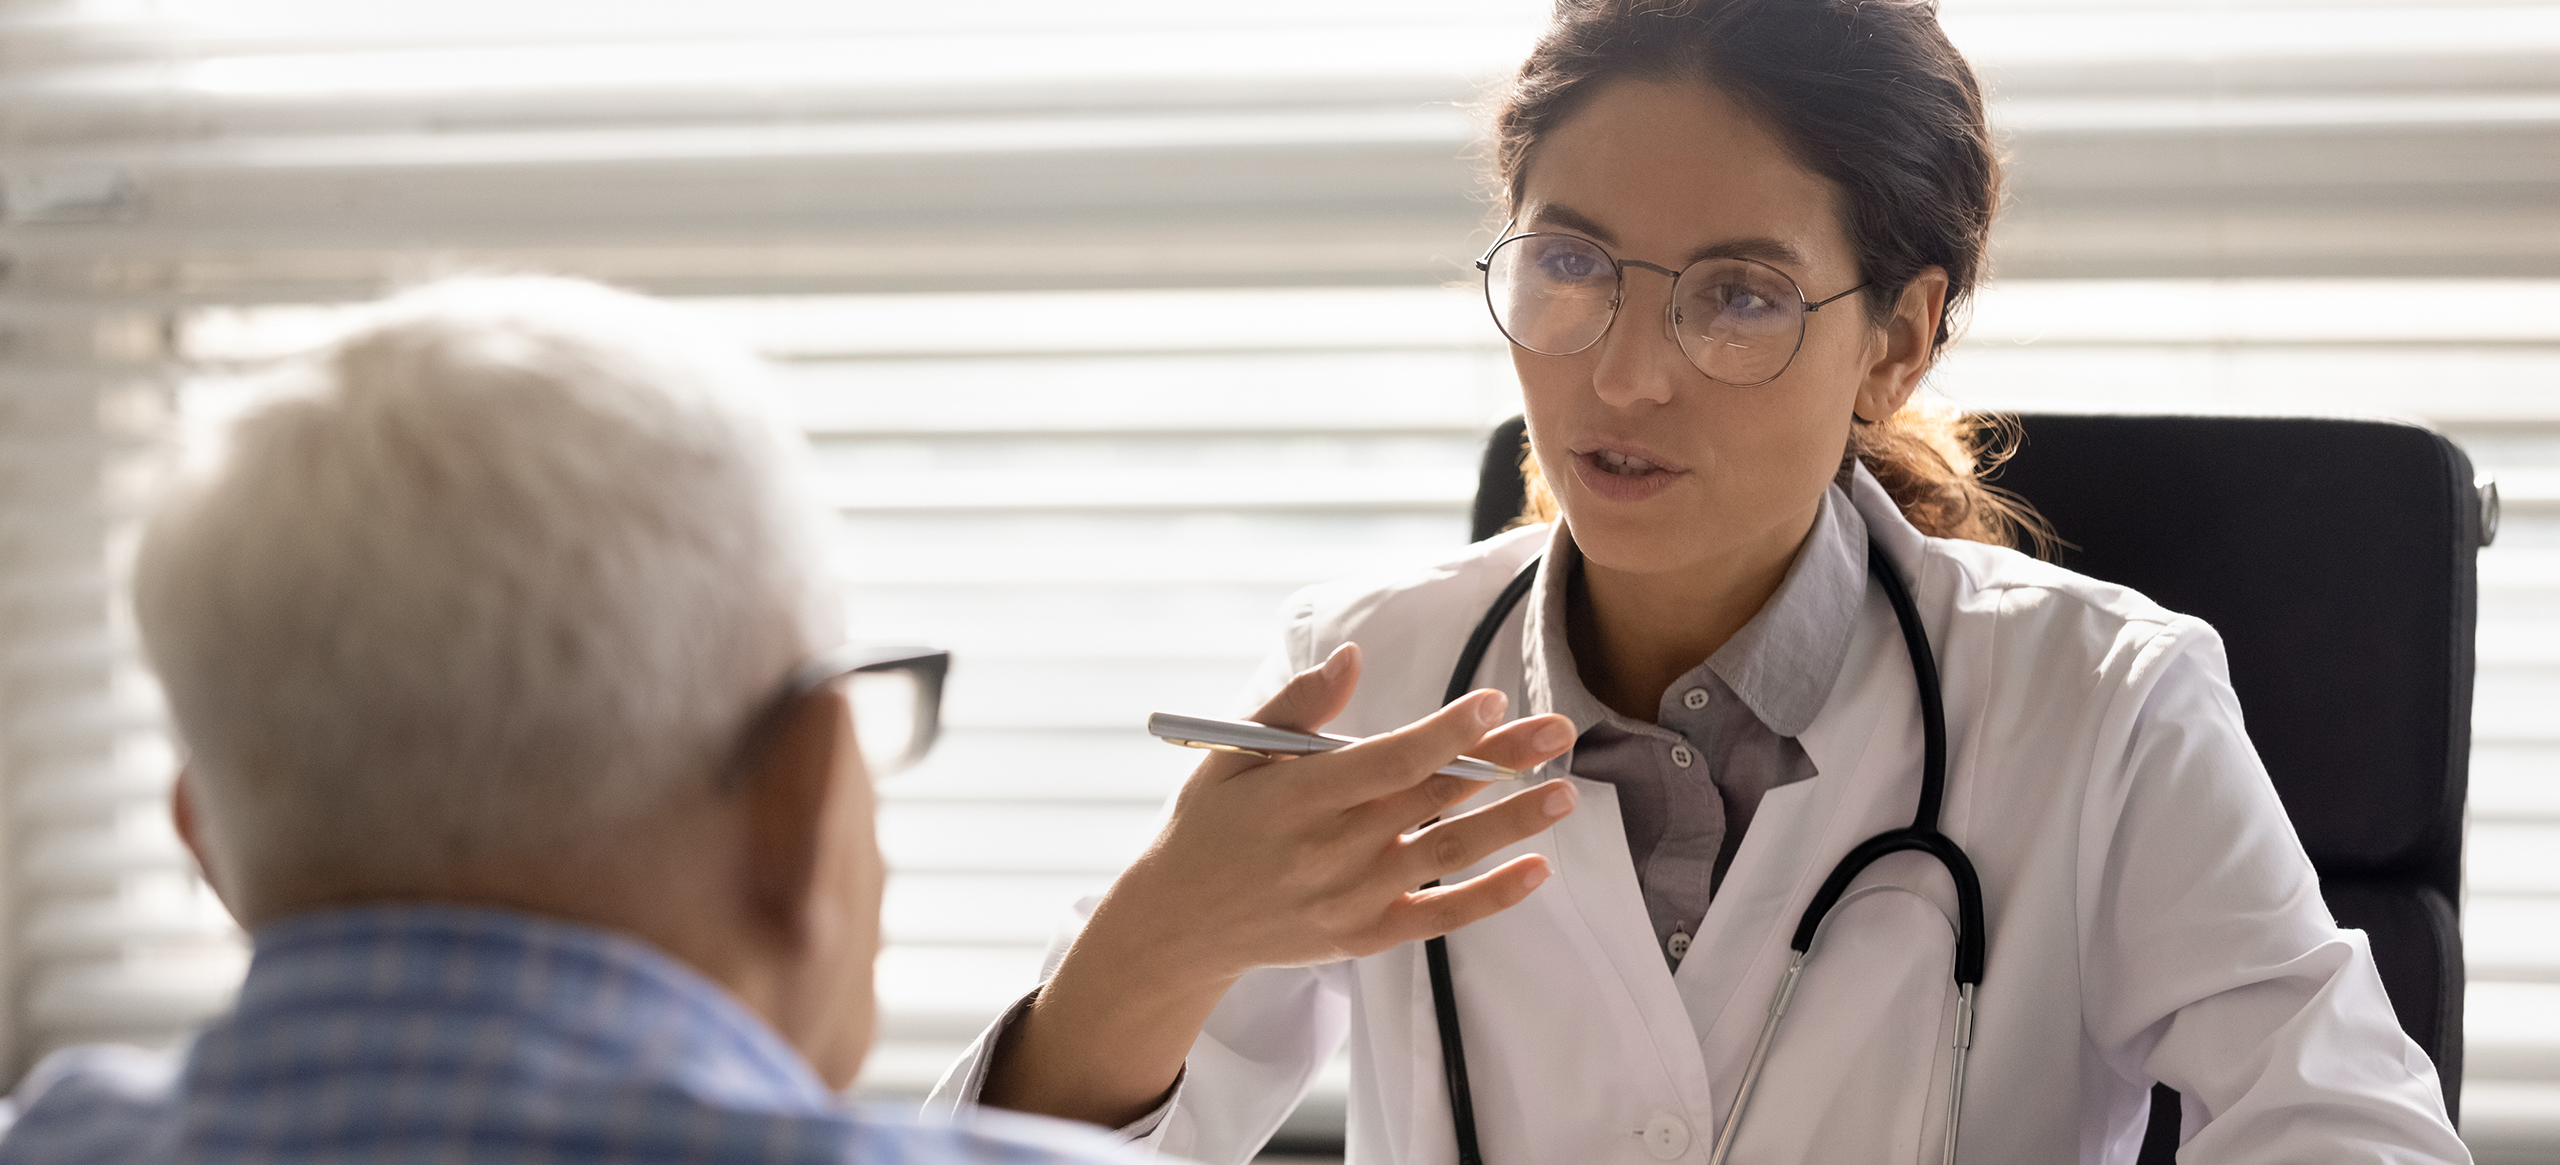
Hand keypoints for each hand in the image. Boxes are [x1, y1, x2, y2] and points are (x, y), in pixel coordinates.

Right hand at [982, 641, 1576, 1124]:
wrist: (1181, 922)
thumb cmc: (1211, 822)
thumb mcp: (1232, 754)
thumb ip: (1295, 706)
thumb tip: (1352, 658)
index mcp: (1297, 796)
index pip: (1388, 761)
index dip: (1446, 733)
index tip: (1493, 702)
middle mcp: (1329, 849)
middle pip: (1432, 798)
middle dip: (1501, 761)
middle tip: (1560, 730)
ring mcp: (1350, 898)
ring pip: (1448, 854)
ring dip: (1512, 823)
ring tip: (1564, 792)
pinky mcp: (1363, 937)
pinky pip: (1439, 917)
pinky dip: (1491, 897)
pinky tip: (1538, 869)